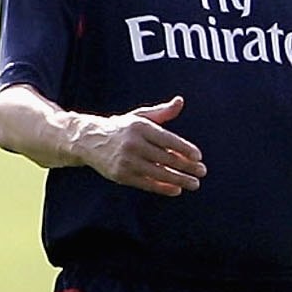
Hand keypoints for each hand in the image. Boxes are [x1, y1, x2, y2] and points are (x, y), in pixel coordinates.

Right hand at [79, 96, 204, 195]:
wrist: (88, 141)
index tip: (198, 156)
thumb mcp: (140, 117)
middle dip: (187, 167)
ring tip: (194, 184)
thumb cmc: (122, 128)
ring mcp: (126, 161)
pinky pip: (146, 184)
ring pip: (158, 173)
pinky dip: (162, 188)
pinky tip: (177, 189)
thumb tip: (180, 102)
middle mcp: (133, 143)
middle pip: (166, 158)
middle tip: (202, 172)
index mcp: (140, 127)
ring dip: (179, 180)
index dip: (185, 149)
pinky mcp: (121, 175)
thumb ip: (162, 112)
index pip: (168, 139)